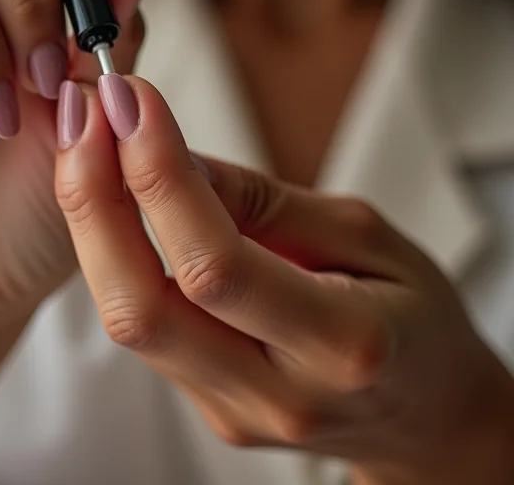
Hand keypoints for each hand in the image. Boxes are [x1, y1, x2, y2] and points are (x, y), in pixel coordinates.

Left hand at [55, 76, 513, 484]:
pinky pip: (144, 327)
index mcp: (340, 345)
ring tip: (88, 141)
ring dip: (92, 222)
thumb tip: (171, 155)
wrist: (428, 412)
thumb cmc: (413, 312)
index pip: (214, 263)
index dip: (159, 174)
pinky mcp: (208, 408)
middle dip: (94, 199)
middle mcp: (276, 395)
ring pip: (128, 318)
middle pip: (142, 307)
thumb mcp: (366, 235)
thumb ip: (263, 202)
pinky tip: (115, 196)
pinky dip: (116, 254)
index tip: (132, 101)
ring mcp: (234, 411)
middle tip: (85, 115)